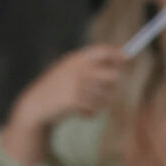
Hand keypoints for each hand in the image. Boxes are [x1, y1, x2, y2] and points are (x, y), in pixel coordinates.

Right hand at [0, 46, 125, 161]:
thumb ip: (91, 65)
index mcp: (75, 59)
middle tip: (105, 90)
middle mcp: (77, 69)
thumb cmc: (58, 87)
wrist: (37, 104)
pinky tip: (77, 110)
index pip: (102, 52)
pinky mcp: (74, 101)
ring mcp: (76, 85)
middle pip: (113, 76)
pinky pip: (95, 110)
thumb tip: (122, 58)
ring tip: (83, 102)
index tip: (128, 58)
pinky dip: (90, 113)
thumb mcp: (70, 70)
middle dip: (113, 85)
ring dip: (99, 103)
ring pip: (106, 97)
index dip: (118, 54)